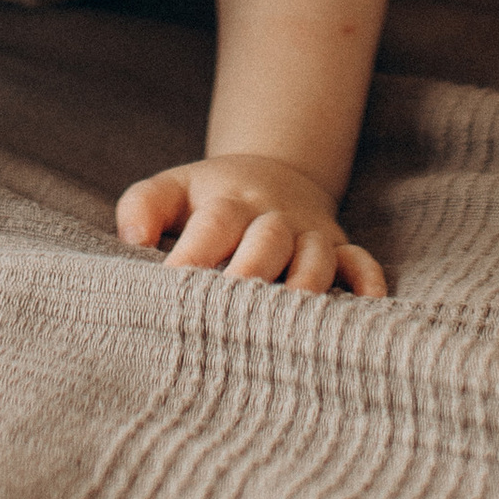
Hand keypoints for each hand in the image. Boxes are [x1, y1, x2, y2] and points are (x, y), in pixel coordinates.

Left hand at [116, 153, 385, 297]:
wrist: (272, 176)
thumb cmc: (210, 198)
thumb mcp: (172, 190)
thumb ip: (143, 206)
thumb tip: (132, 237)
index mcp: (229, 202)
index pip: (214, 224)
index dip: (195, 252)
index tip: (172, 286)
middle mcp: (274, 217)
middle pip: (268, 239)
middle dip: (252, 272)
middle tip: (228, 311)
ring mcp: (310, 234)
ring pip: (315, 257)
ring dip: (306, 285)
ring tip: (289, 322)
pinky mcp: (339, 249)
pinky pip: (361, 263)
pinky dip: (366, 283)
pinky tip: (366, 307)